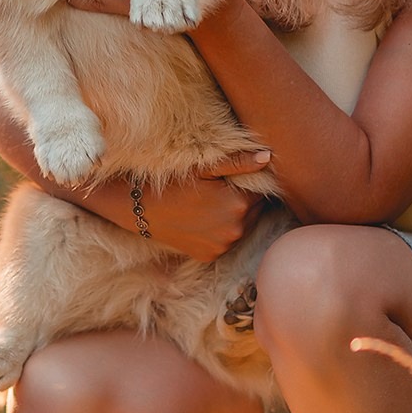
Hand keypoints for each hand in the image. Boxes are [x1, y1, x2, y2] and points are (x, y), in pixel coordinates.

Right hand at [130, 151, 272, 261]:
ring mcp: (223, 246)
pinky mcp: (211, 256)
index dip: (251, 184)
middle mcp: (236, 230)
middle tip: (221, 191)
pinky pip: (226, 241)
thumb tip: (268, 156)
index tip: (234, 179)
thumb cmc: (175, 183)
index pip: (262, 193)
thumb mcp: (206, 168)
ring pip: (243, 227)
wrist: (143, 209)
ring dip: (235, 217)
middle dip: (245, 201)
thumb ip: (239, 163)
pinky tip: (204, 220)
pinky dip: (221, 232)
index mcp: (239, 205)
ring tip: (212, 205)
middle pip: (256, 211)